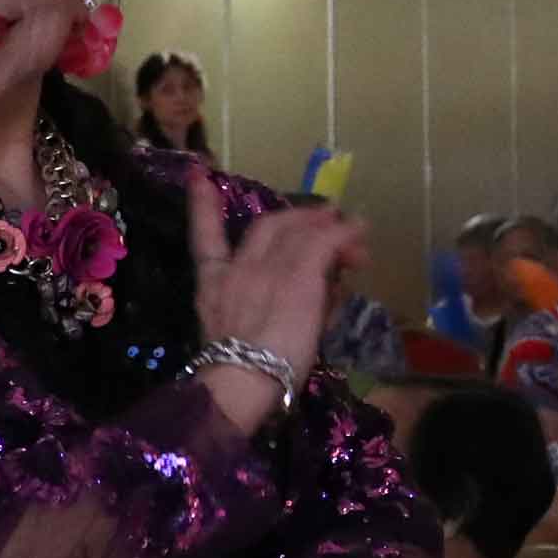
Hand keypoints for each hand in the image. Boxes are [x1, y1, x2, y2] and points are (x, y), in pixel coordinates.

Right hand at [192, 177, 362, 409]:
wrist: (240, 380)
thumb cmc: (242, 376)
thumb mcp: (242, 338)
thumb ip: (271, 310)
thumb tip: (319, 295)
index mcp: (212, 288)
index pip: (203, 238)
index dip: (201, 207)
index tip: (199, 178)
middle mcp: (238, 269)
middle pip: (266, 226)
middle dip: (295, 218)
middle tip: (322, 218)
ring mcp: (268, 267)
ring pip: (300, 231)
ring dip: (326, 227)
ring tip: (352, 230)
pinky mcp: (298, 273)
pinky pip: (326, 241)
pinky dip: (345, 232)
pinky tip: (359, 229)